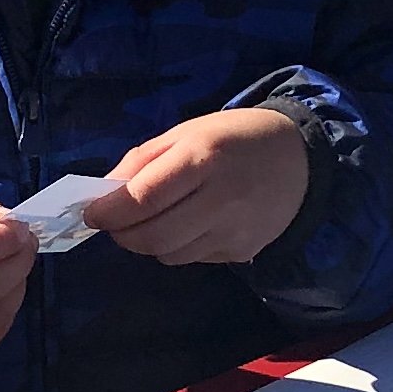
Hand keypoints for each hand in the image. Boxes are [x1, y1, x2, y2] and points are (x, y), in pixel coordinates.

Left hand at [87, 108, 312, 267]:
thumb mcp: (187, 132)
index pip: (144, 198)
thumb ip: (142, 161)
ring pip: (170, 255)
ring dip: (148, 243)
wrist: (300, 159)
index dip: (110, 212)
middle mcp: (221, 198)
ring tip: (152, 221)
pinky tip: (188, 225)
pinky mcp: (242, 251)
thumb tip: (104, 193)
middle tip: (114, 223)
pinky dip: (177, 247)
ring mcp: (234, 231)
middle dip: (123, 234)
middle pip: (153, 237)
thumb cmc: (234, 138)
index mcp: (204, 157)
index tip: (92, 213)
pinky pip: (193, 259)